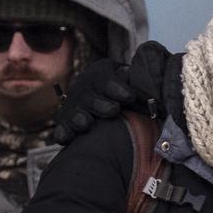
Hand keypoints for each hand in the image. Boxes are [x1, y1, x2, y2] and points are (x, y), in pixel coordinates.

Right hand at [53, 40, 169, 143]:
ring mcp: (73, 106)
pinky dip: (64, 133)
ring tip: (86, 122)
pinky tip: (67, 138)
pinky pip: (62, 128)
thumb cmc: (124, 90)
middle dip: (100, 104)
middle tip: (113, 110)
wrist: (102, 95)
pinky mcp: (66, 123)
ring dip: (79, 118)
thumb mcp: (130, 81)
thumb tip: (149, 91)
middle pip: (88, 96)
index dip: (116, 87)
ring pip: (74, 112)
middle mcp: (83, 89)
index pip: (105, 78)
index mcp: (100, 75)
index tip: (129, 96)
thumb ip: (137, 85)